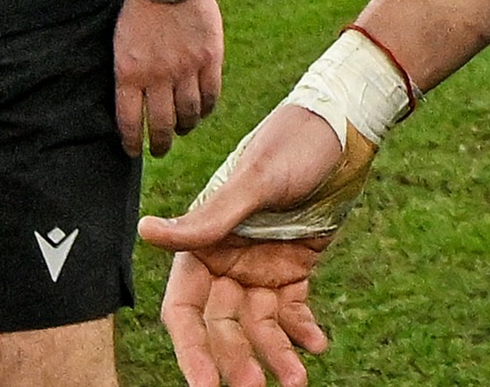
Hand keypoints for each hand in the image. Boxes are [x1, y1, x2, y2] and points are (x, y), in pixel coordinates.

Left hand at [116, 0, 223, 157]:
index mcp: (129, 74)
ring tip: (182, 129)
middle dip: (159, 143)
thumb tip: (133, 107)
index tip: (133, 151)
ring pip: (188, 114)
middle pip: (161, 124)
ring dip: (185, 127)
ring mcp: (186, 68)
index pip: (129, 122)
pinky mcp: (210, 58)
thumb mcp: (121, 46)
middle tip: (160, 149)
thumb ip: (128, 77)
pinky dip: (207, 108)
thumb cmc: (139, 12)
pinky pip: (211, 95)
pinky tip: (202, 110)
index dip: (132, 142)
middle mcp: (157, 76)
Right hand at [140, 106, 344, 386]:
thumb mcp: (254, 180)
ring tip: (296, 380)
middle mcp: (227, 261)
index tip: (203, 384)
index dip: (191, 348)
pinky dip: (303, 331)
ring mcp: (261, 267)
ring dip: (274, 354)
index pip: (185, 309)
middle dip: (236, 360)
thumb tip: (145, 231)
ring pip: (260, 326)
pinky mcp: (295, 268)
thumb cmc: (292, 142)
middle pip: (223, 327)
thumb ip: (208, 218)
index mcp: (204, 242)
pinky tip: (317, 345)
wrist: (344, 127)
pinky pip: (293, 311)